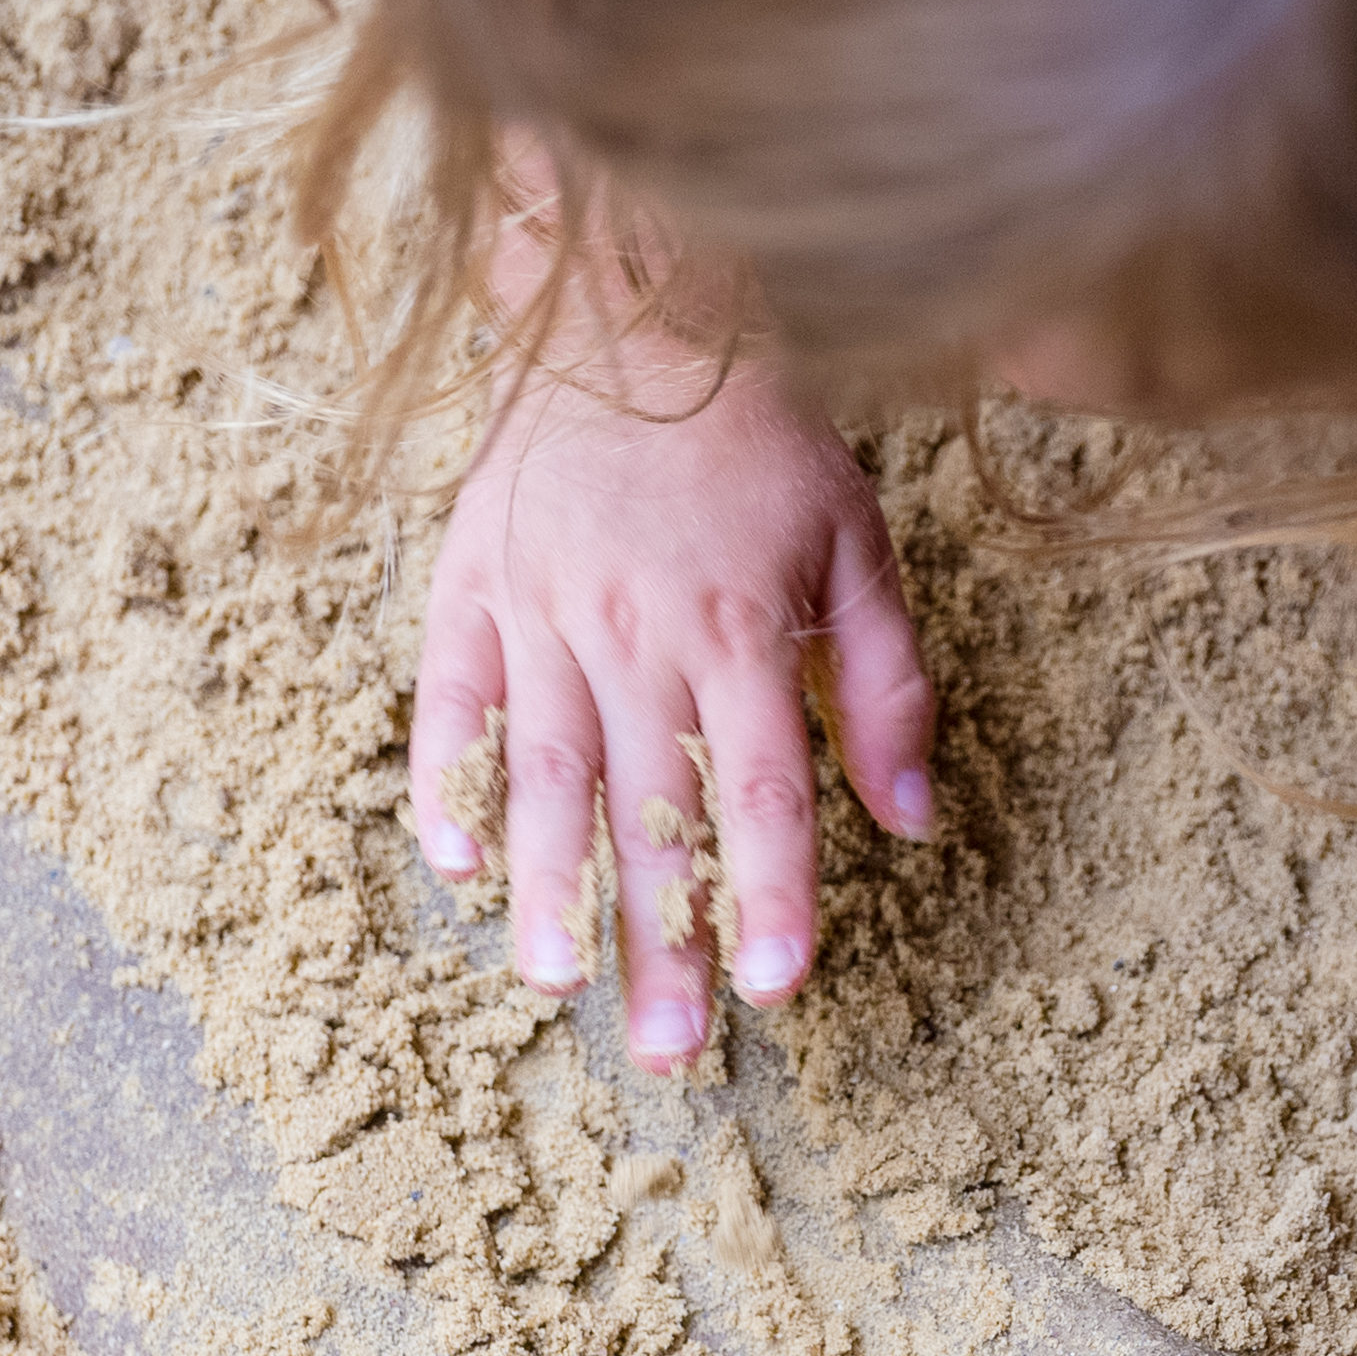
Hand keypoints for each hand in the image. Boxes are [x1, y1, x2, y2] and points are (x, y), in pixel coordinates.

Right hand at [412, 345, 934, 1071]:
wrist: (633, 303)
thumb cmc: (760, 433)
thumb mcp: (858, 542)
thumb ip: (886, 685)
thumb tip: (908, 820)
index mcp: (735, 628)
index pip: (758, 792)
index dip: (770, 895)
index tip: (779, 987)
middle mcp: (634, 632)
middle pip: (650, 813)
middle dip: (661, 940)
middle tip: (667, 1051)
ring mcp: (542, 612)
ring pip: (545, 775)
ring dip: (549, 890)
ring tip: (554, 983)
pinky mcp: (470, 585)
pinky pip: (450, 699)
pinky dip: (448, 785)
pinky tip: (456, 871)